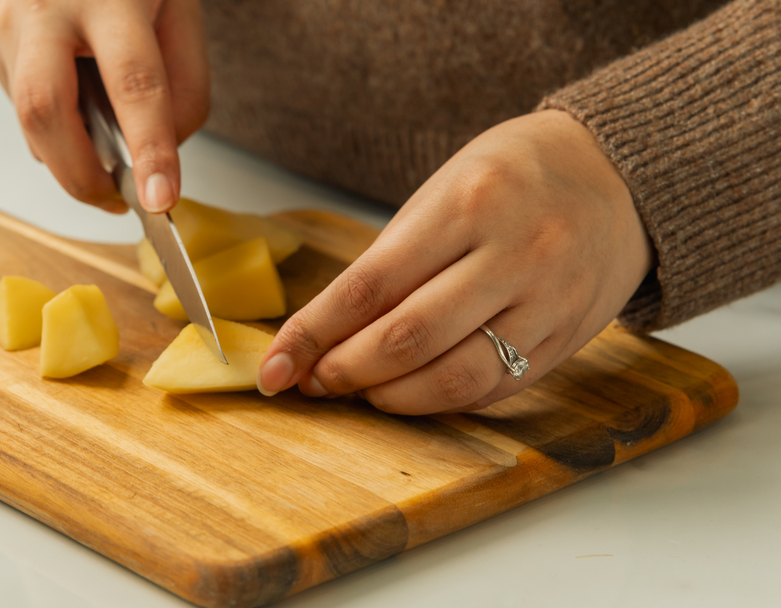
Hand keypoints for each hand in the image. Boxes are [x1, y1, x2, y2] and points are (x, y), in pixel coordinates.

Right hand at [0, 0, 208, 213]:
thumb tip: (161, 156)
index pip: (133, 82)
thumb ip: (185, 87)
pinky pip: (25, 112)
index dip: (149, 147)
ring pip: (31, 122)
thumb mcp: (180, 12)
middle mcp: (44, 8)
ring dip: (71, 154)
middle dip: (79, 174)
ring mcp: (7, 27)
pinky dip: (58, 130)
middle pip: (46, 110)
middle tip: (115, 200)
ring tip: (105, 143)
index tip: (159, 197)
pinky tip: (78, 105)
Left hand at [257, 110, 654, 413]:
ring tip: (359, 390)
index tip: (276, 365)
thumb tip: (328, 331)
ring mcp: (547, 302)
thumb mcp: (445, 190)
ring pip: (453, 378)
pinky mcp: (567, 338)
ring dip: (390, 397)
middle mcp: (514, 254)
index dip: (314, 333)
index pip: (369, 286)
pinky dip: (440, 400)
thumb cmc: (512, 176)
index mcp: (469, 204)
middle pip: (407, 339)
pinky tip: (411, 392)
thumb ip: (392, 259)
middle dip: (345, 371)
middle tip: (313, 380)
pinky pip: (493, 389)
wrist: (617, 175)